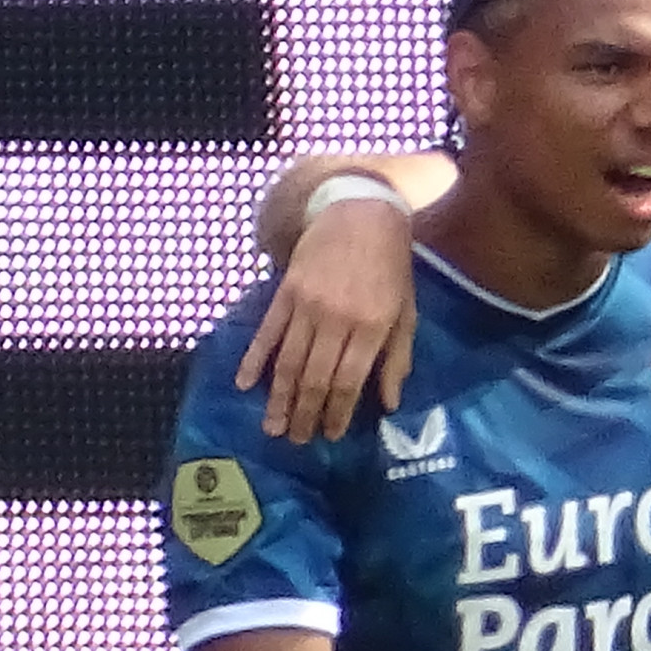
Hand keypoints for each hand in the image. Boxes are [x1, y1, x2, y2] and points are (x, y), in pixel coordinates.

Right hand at [234, 194, 418, 441]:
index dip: (337, 412)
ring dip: (278, 398)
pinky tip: (243, 383)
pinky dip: (254, 358)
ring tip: (271, 426)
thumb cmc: (390, 266)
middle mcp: (337, 318)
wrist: (360, 210)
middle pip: (316, 377)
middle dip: (304, 413)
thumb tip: (389, 405)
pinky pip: (267, 331)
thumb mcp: (406, 312)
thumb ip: (397, 359)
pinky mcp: (286, 290)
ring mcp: (308, 304)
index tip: (328, 435)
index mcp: (372, 326)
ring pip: (289, 360)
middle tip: (294, 441)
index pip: (349, 381)